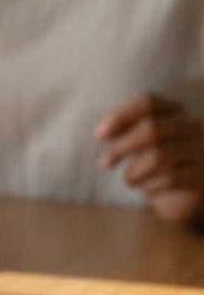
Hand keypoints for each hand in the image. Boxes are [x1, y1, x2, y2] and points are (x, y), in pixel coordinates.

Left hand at [96, 92, 203, 228]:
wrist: (192, 191)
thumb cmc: (161, 162)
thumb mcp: (145, 142)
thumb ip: (127, 131)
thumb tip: (103, 132)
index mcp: (176, 112)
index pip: (148, 103)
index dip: (121, 116)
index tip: (99, 134)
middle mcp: (193, 127)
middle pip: (152, 129)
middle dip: (121, 147)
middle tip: (104, 164)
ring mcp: (201, 151)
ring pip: (158, 157)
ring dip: (134, 172)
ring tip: (130, 180)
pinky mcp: (202, 176)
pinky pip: (170, 179)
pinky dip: (150, 187)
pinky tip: (147, 190)